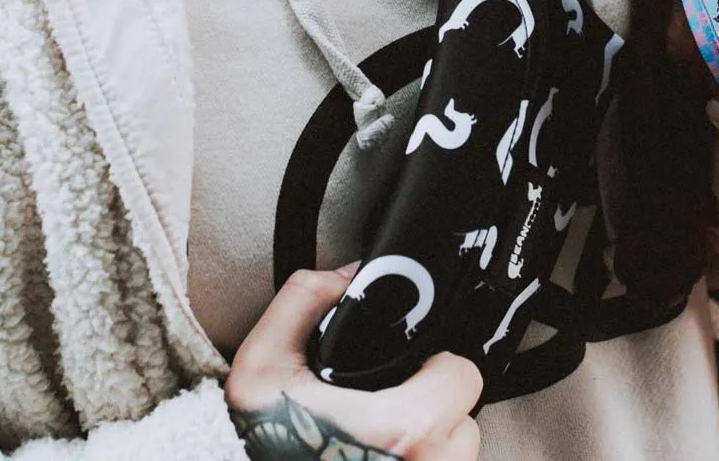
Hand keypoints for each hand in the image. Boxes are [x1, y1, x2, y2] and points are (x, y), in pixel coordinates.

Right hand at [225, 264, 481, 460]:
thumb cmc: (254, 446)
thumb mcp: (262, 365)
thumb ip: (305, 301)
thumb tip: (347, 275)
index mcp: (403, 428)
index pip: (463, 378)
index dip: (438, 367)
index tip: (414, 370)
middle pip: (464, 422)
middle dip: (436, 409)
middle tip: (396, 406)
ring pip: (454, 458)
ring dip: (431, 446)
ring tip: (387, 441)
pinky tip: (378, 460)